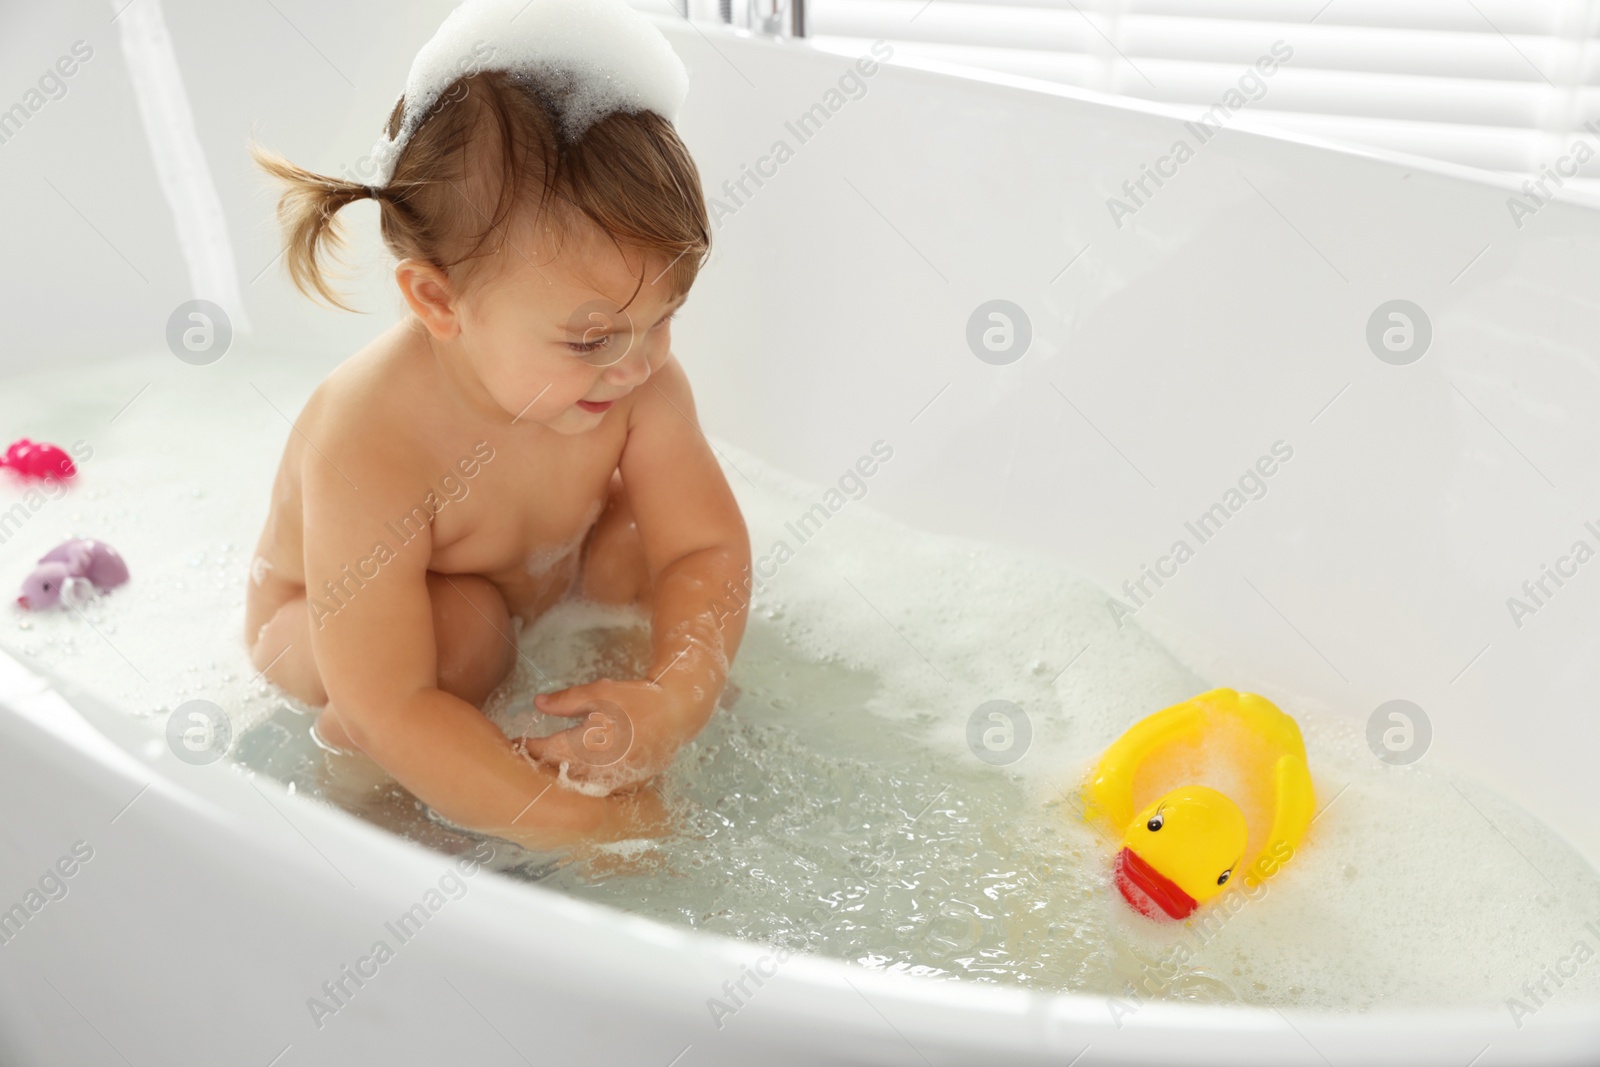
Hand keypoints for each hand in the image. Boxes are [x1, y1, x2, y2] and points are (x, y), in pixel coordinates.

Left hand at [518, 678, 697, 791]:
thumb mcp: (599, 693)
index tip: (515, 742)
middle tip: (528, 758)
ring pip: (576, 787)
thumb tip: (538, 703)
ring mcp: (611, 783)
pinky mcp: (626, 787)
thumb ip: (566, 701)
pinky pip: (597, 790)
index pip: (544, 753)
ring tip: (550, 767)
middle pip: (557, 776)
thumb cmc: (636, 700)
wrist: (676, 714)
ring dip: (562, 778)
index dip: (527, 747)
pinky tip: (579, 774)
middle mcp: (595, 771)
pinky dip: (584, 783)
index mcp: (584, 747)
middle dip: (542, 766)